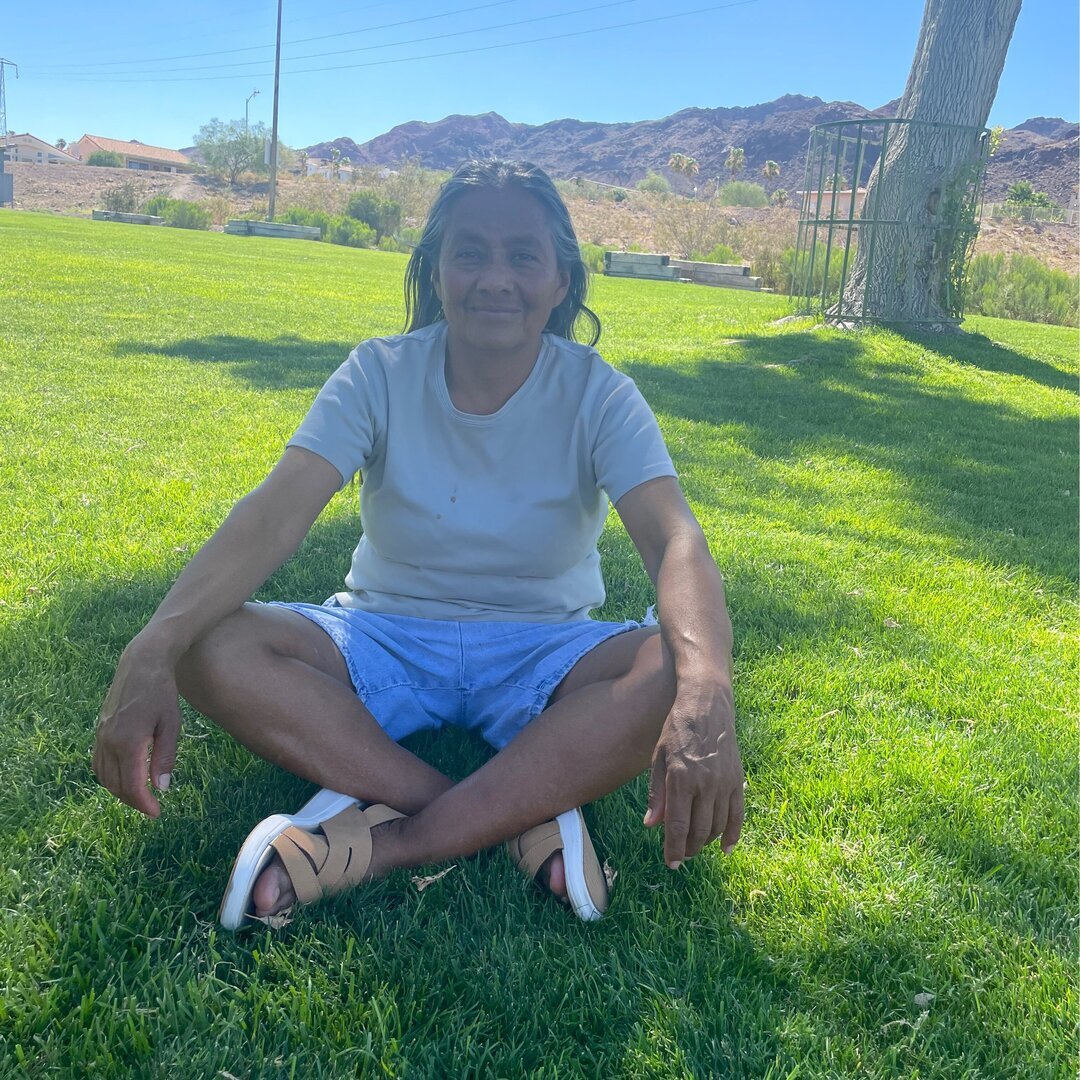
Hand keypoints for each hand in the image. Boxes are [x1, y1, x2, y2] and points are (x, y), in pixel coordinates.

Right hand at [92, 638, 181, 817]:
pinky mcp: (99, 730)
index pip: (132, 785)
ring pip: (103, 776)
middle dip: (132, 800)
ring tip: (139, 796)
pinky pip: (98, 762)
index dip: (144, 804)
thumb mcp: (171, 725)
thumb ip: (165, 757)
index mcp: (128, 742)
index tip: (157, 813)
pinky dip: (109, 776)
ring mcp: (100, 735)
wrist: (141, 664)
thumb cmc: (162, 692)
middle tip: (151, 807)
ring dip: (119, 791)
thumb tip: (161, 788)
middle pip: (115, 785)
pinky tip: (124, 777)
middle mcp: (108, 741)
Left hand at [643, 679, 743, 867]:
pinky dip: (734, 835)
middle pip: (699, 830)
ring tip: (696, 847)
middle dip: (689, 848)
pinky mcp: (738, 779)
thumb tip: (651, 825)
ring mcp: (724, 783)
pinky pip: (738, 814)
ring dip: (707, 842)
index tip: (670, 864)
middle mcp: (705, 784)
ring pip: (718, 826)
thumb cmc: (676, 728)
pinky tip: (727, 849)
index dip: (673, 849)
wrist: (707, 704)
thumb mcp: (658, 757)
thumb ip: (657, 793)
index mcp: (680, 778)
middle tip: (681, 856)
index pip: (677, 825)